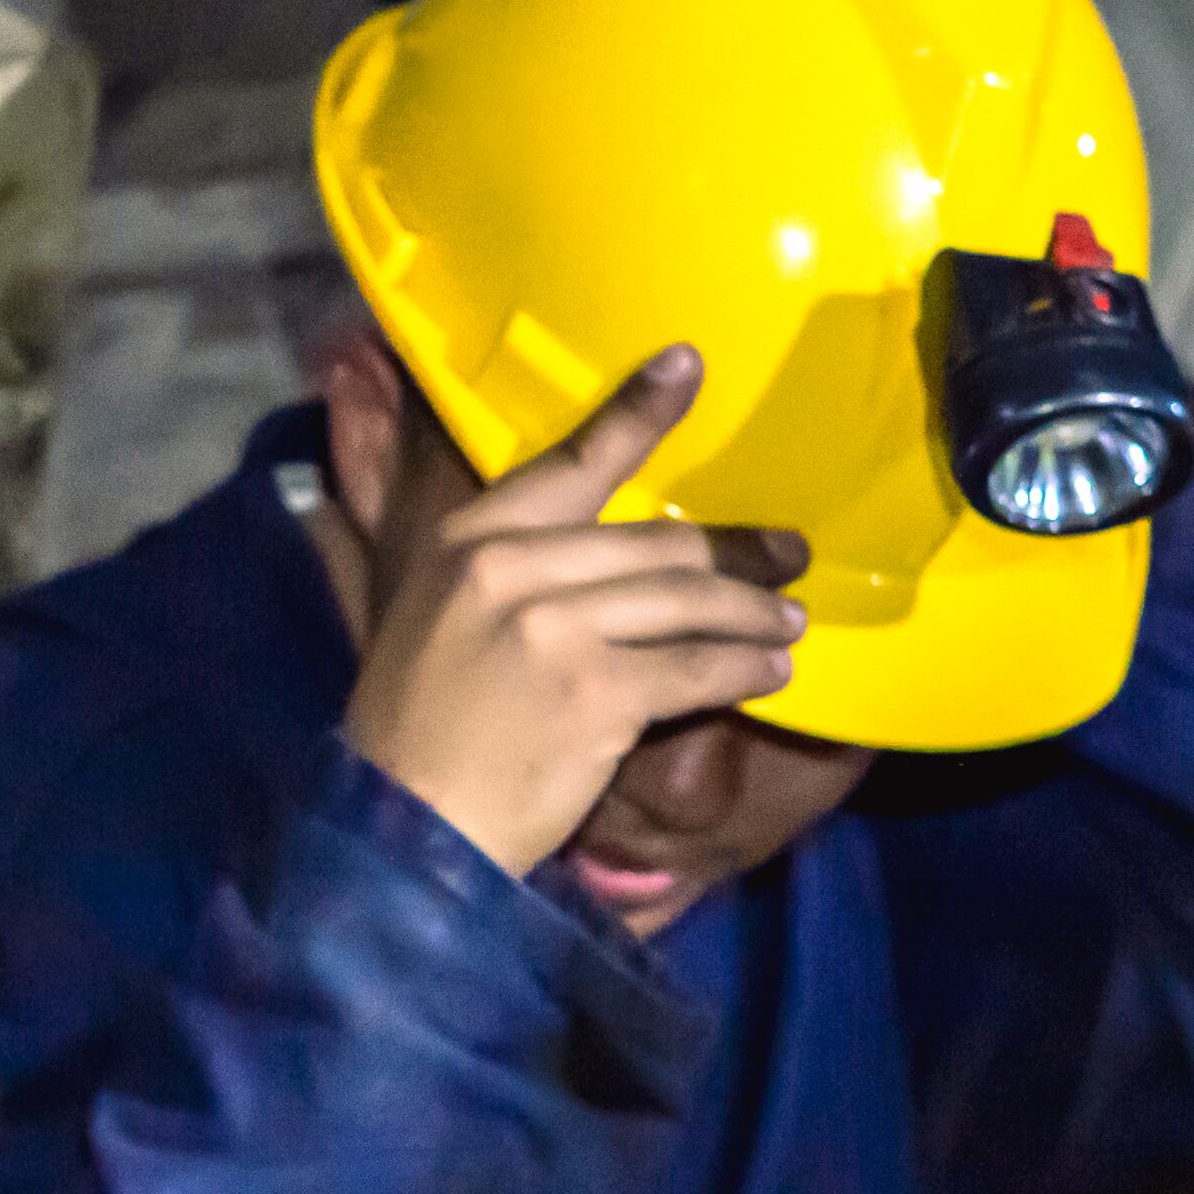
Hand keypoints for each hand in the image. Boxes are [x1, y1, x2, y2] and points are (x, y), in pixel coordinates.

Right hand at [339, 347, 810, 878]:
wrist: (406, 828)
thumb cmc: (424, 731)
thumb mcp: (441, 620)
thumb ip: (508, 574)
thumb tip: (608, 554)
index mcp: (469, 539)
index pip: (570, 463)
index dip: (636, 415)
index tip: (687, 366)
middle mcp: (509, 568)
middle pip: (653, 544)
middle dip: (734, 553)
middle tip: (788, 554)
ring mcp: (554, 629)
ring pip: (685, 603)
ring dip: (751, 614)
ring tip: (788, 623)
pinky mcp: (595, 694)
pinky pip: (694, 669)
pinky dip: (741, 670)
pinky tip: (768, 673)